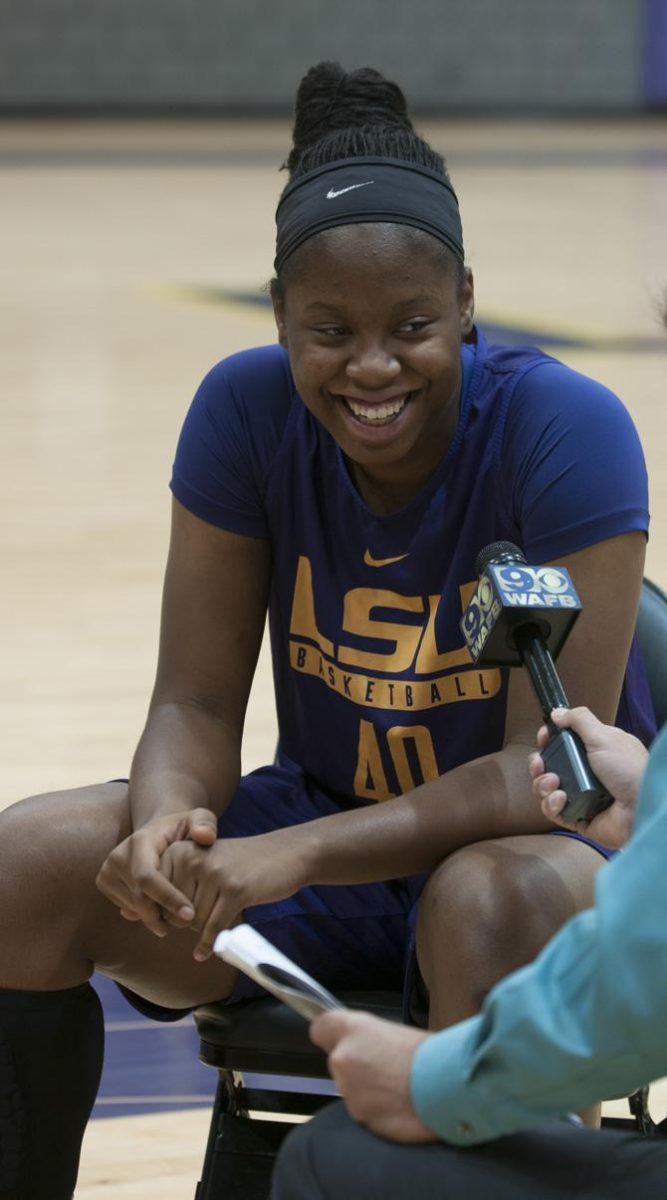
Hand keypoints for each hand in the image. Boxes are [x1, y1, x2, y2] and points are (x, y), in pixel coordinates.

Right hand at [96, 808, 216, 936]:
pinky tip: (164, 909)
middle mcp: (117, 856)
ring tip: (177, 915)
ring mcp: (107, 871)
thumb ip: (205, 824)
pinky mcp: (105, 883)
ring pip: (134, 907)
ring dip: (157, 917)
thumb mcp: (198, 819)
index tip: (189, 915)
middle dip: (163, 915)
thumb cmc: (182, 828)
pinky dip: (147, 915)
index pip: (147, 877)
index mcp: (139, 841)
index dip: (167, 898)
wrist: (157, 832)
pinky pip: (128, 909)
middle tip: (187, 923)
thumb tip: (204, 836)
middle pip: (139, 898)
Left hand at [160, 827, 310, 960]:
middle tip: (209, 911)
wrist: (285, 854)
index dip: (166, 914)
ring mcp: (215, 873)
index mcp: (179, 850)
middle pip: (175, 912)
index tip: (179, 918)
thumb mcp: (202, 863)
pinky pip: (214, 927)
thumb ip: (173, 885)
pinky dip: (208, 944)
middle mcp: (193, 858)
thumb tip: (137, 915)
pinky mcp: (235, 889)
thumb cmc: (240, 864)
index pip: (156, 897)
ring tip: (221, 912)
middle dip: (189, 922)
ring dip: (205, 929)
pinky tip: (203, 953)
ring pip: (195, 922)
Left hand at [310, 1010, 435, 1143]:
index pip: (320, 1028)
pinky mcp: (359, 1116)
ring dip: (367, 1091)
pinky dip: (377, 1110)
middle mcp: (344, 1057)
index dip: (329, 1035)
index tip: (338, 1040)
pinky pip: (364, 1111)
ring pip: (351, 1089)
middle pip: (338, 1062)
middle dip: (356, 1067)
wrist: (446, 1086)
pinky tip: (399, 1104)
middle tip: (385, 1069)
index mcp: (353, 1028)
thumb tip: (362, 1048)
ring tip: (397, 1088)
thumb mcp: (393, 1032)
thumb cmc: (428, 1054)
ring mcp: (349, 1090)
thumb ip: (368, 1039)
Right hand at [530, 707, 647, 848]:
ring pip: (546, 790)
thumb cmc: (629, 770)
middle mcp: (585, 774)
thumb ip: (579, 720)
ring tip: (554, 783)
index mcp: (593, 753)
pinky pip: (553, 811)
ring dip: (543, 784)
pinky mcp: (577, 817)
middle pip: (548, 767)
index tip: (543, 737)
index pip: (563, 745)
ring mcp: (580, 796)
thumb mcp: (604, 736)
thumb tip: (557, 713)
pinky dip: (552, 804)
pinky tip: (560, 798)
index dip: (548, 741)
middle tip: (539, 763)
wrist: (641, 807)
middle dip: (538, 764)